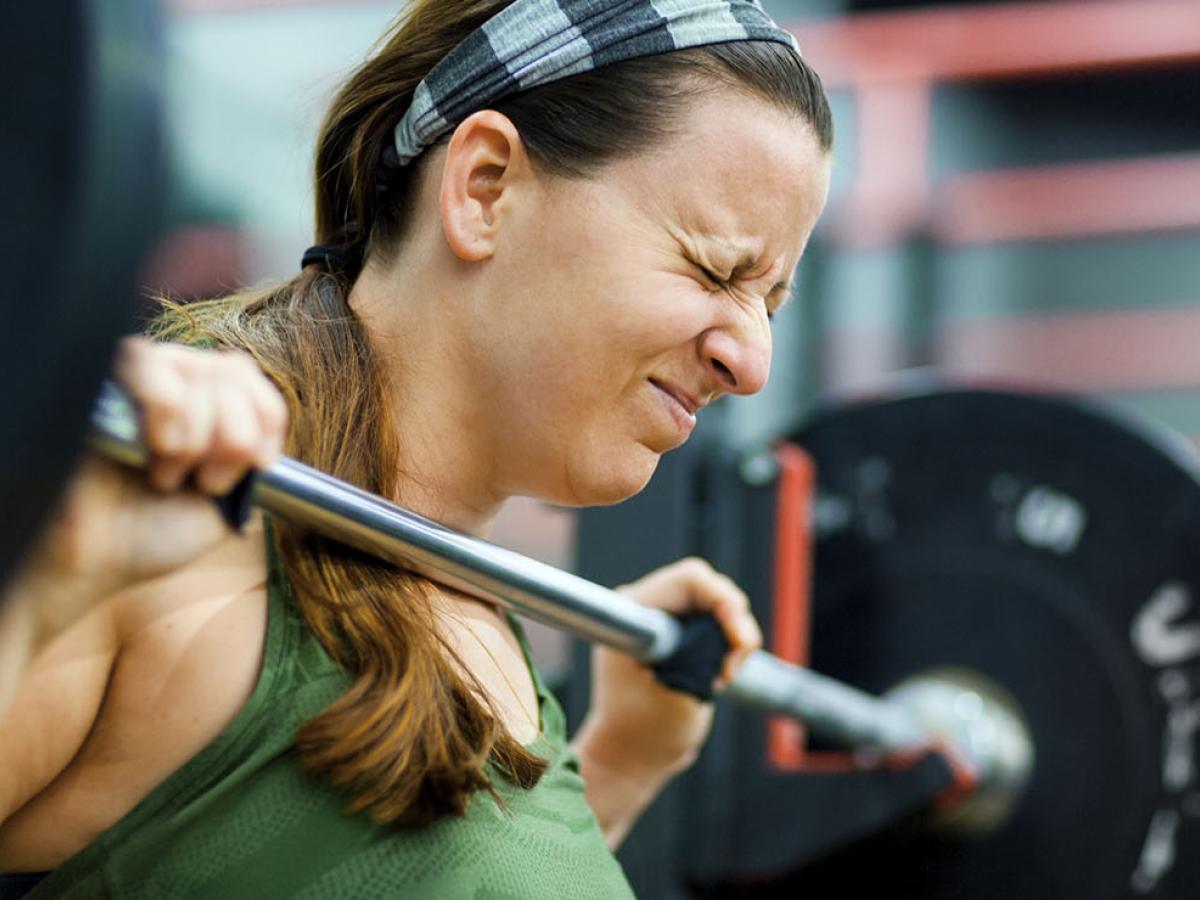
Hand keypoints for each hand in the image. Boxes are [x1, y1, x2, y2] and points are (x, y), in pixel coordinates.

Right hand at [5, 336, 288, 644]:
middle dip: (234, 438)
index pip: (255, 381)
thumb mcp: (230, 503)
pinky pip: (149, 361)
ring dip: (197, 436)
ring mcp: (139, 378)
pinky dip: (167, 411)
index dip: (268, 420)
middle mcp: (176, 384)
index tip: (257, 466)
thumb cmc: (153, 533)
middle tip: (203, 481)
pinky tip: (152, 452)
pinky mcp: (102, 379)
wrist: (94, 561)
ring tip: (166, 473)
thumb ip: (255, 460)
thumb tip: (266, 427)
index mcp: (209, 408)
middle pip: (233, 373)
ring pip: (199, 370)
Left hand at [577, 557, 762, 781]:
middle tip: (734, 667)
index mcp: (632, 613)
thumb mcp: (682, 693)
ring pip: (715, 603)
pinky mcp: (674, 631)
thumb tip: (733, 630)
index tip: (737, 642)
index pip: (690, 580)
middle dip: (734, 621)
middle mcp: (643, 605)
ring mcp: (659, 616)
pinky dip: (729, 642)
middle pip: (707, 587)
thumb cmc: (645, 732)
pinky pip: (714, 620)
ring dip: (734, 636)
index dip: (724, 602)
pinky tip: (722, 673)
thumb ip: (706, 654)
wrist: (629, 757)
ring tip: (724, 676)